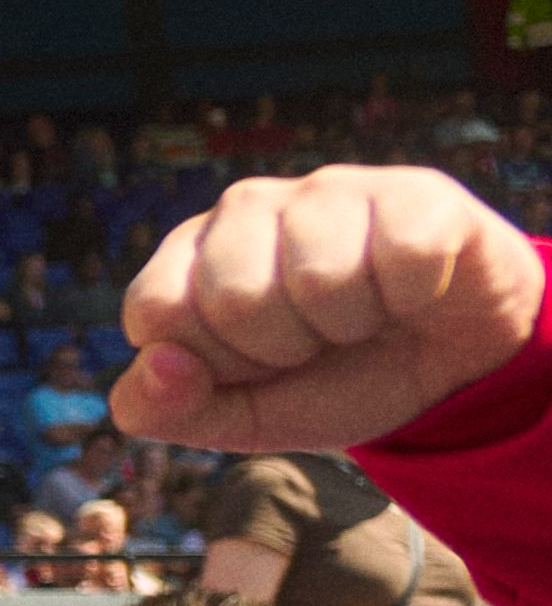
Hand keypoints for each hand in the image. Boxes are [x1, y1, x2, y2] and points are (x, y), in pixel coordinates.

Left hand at [115, 166, 545, 450]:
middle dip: (282, 349)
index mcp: (187, 256)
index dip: (212, 363)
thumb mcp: (237, 415)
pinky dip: (411, 297)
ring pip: (319, 279)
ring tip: (365, 316)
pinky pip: (400, 258)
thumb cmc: (331, 377)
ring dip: (350, 326)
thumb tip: (156, 363)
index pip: (155, 312)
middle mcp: (246, 207)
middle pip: (233, 298)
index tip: (254, 364)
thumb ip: (163, 409)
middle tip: (318, 341)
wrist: (451, 370)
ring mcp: (329, 190)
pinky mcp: (413, 193)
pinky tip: (413, 291)